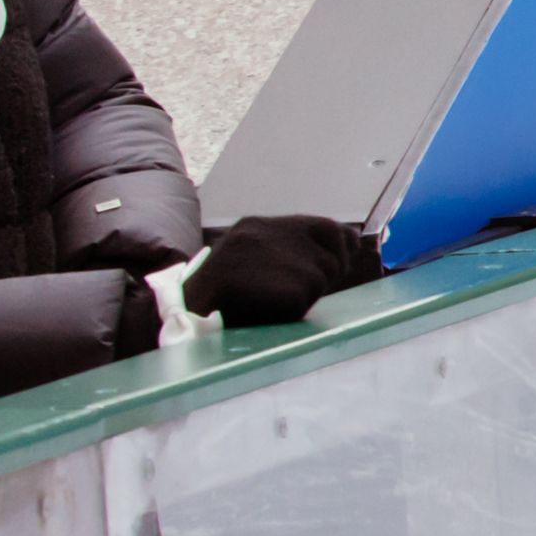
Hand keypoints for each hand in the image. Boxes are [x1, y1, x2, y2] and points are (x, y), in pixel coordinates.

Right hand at [184, 212, 383, 327]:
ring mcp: (288, 260)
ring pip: (323, 279)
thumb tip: (345, 241)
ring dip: (307, 292)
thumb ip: (286, 244)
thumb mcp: (248, 252)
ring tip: (272, 297)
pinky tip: (269, 308)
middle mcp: (277, 236)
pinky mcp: (295, 289)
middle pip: (332, 255)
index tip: (346, 253)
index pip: (326, 227)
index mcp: (262, 226)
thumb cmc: (218, 286)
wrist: (189, 309)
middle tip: (310, 285)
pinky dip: (296, 308)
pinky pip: (309, 300)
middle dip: (330, 270)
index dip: (341, 243)